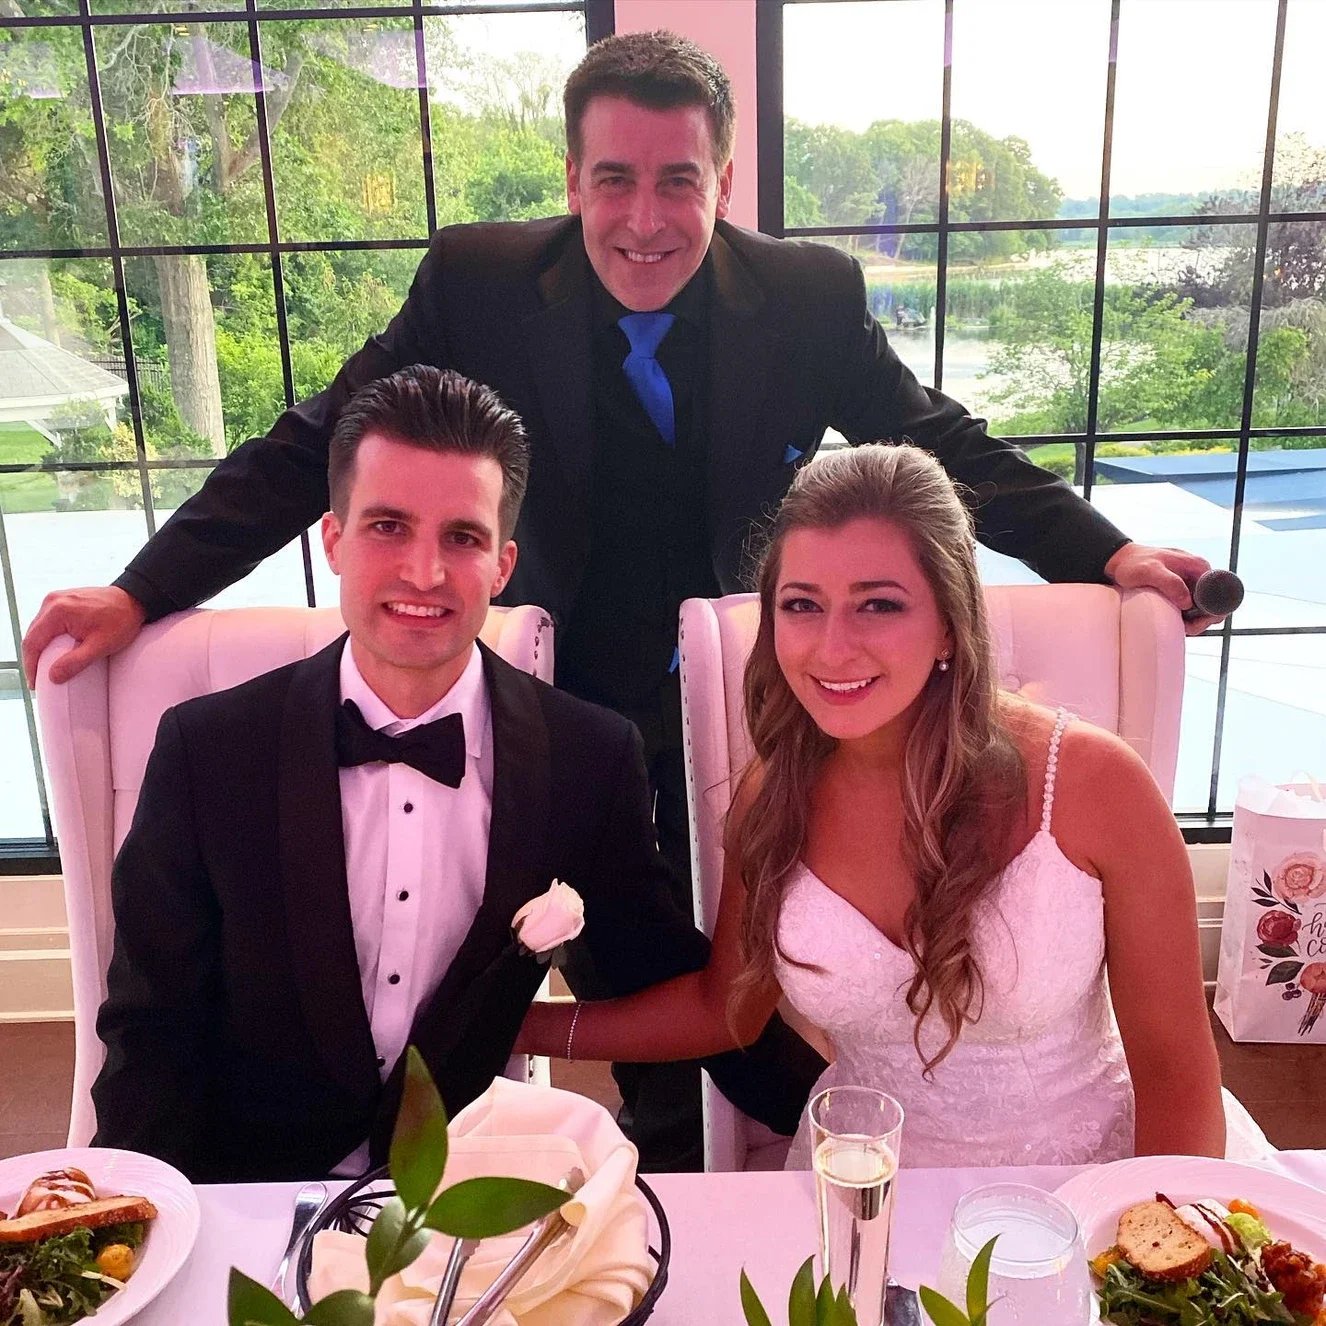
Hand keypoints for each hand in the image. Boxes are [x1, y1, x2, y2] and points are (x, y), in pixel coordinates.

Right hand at [22, 586, 147, 686]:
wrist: (134, 600)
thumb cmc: (121, 621)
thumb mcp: (101, 645)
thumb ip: (76, 662)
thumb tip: (52, 677)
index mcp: (57, 611)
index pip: (32, 642)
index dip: (30, 666)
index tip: (34, 684)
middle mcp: (51, 601)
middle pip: (32, 635)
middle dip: (32, 659)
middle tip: (38, 680)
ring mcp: (56, 599)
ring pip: (37, 629)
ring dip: (39, 648)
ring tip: (43, 669)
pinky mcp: (62, 600)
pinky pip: (47, 622)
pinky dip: (47, 638)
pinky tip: (51, 651)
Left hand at [1103, 542, 1219, 635]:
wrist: (1119, 560)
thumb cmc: (1133, 564)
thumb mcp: (1150, 571)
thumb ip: (1170, 583)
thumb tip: (1188, 603)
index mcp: (1198, 566)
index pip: (1220, 593)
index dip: (1214, 612)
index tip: (1197, 623)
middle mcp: (1198, 574)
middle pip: (1213, 603)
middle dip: (1204, 620)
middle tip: (1187, 629)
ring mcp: (1190, 582)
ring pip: (1203, 608)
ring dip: (1195, 622)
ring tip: (1180, 626)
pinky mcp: (1180, 590)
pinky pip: (1191, 608)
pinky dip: (1187, 618)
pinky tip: (1177, 623)